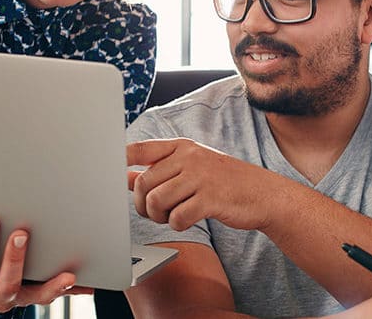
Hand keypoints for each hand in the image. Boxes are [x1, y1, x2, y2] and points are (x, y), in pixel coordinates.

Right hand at [0, 220, 92, 311]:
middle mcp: (0, 298)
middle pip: (8, 283)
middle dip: (15, 259)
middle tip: (22, 233)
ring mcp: (23, 297)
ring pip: (38, 295)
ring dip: (54, 286)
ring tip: (69, 275)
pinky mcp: (40, 292)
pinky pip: (58, 294)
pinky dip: (75, 290)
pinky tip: (90, 283)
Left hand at [127, 138, 279, 231]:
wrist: (262, 194)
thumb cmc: (221, 182)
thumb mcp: (191, 168)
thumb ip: (159, 171)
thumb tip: (125, 177)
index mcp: (182, 147)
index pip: (141, 149)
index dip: (120, 159)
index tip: (109, 171)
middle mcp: (189, 157)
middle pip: (144, 182)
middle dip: (141, 203)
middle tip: (152, 212)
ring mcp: (200, 177)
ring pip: (157, 200)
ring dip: (158, 216)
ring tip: (170, 216)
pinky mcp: (211, 199)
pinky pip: (178, 217)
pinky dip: (177, 224)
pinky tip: (186, 220)